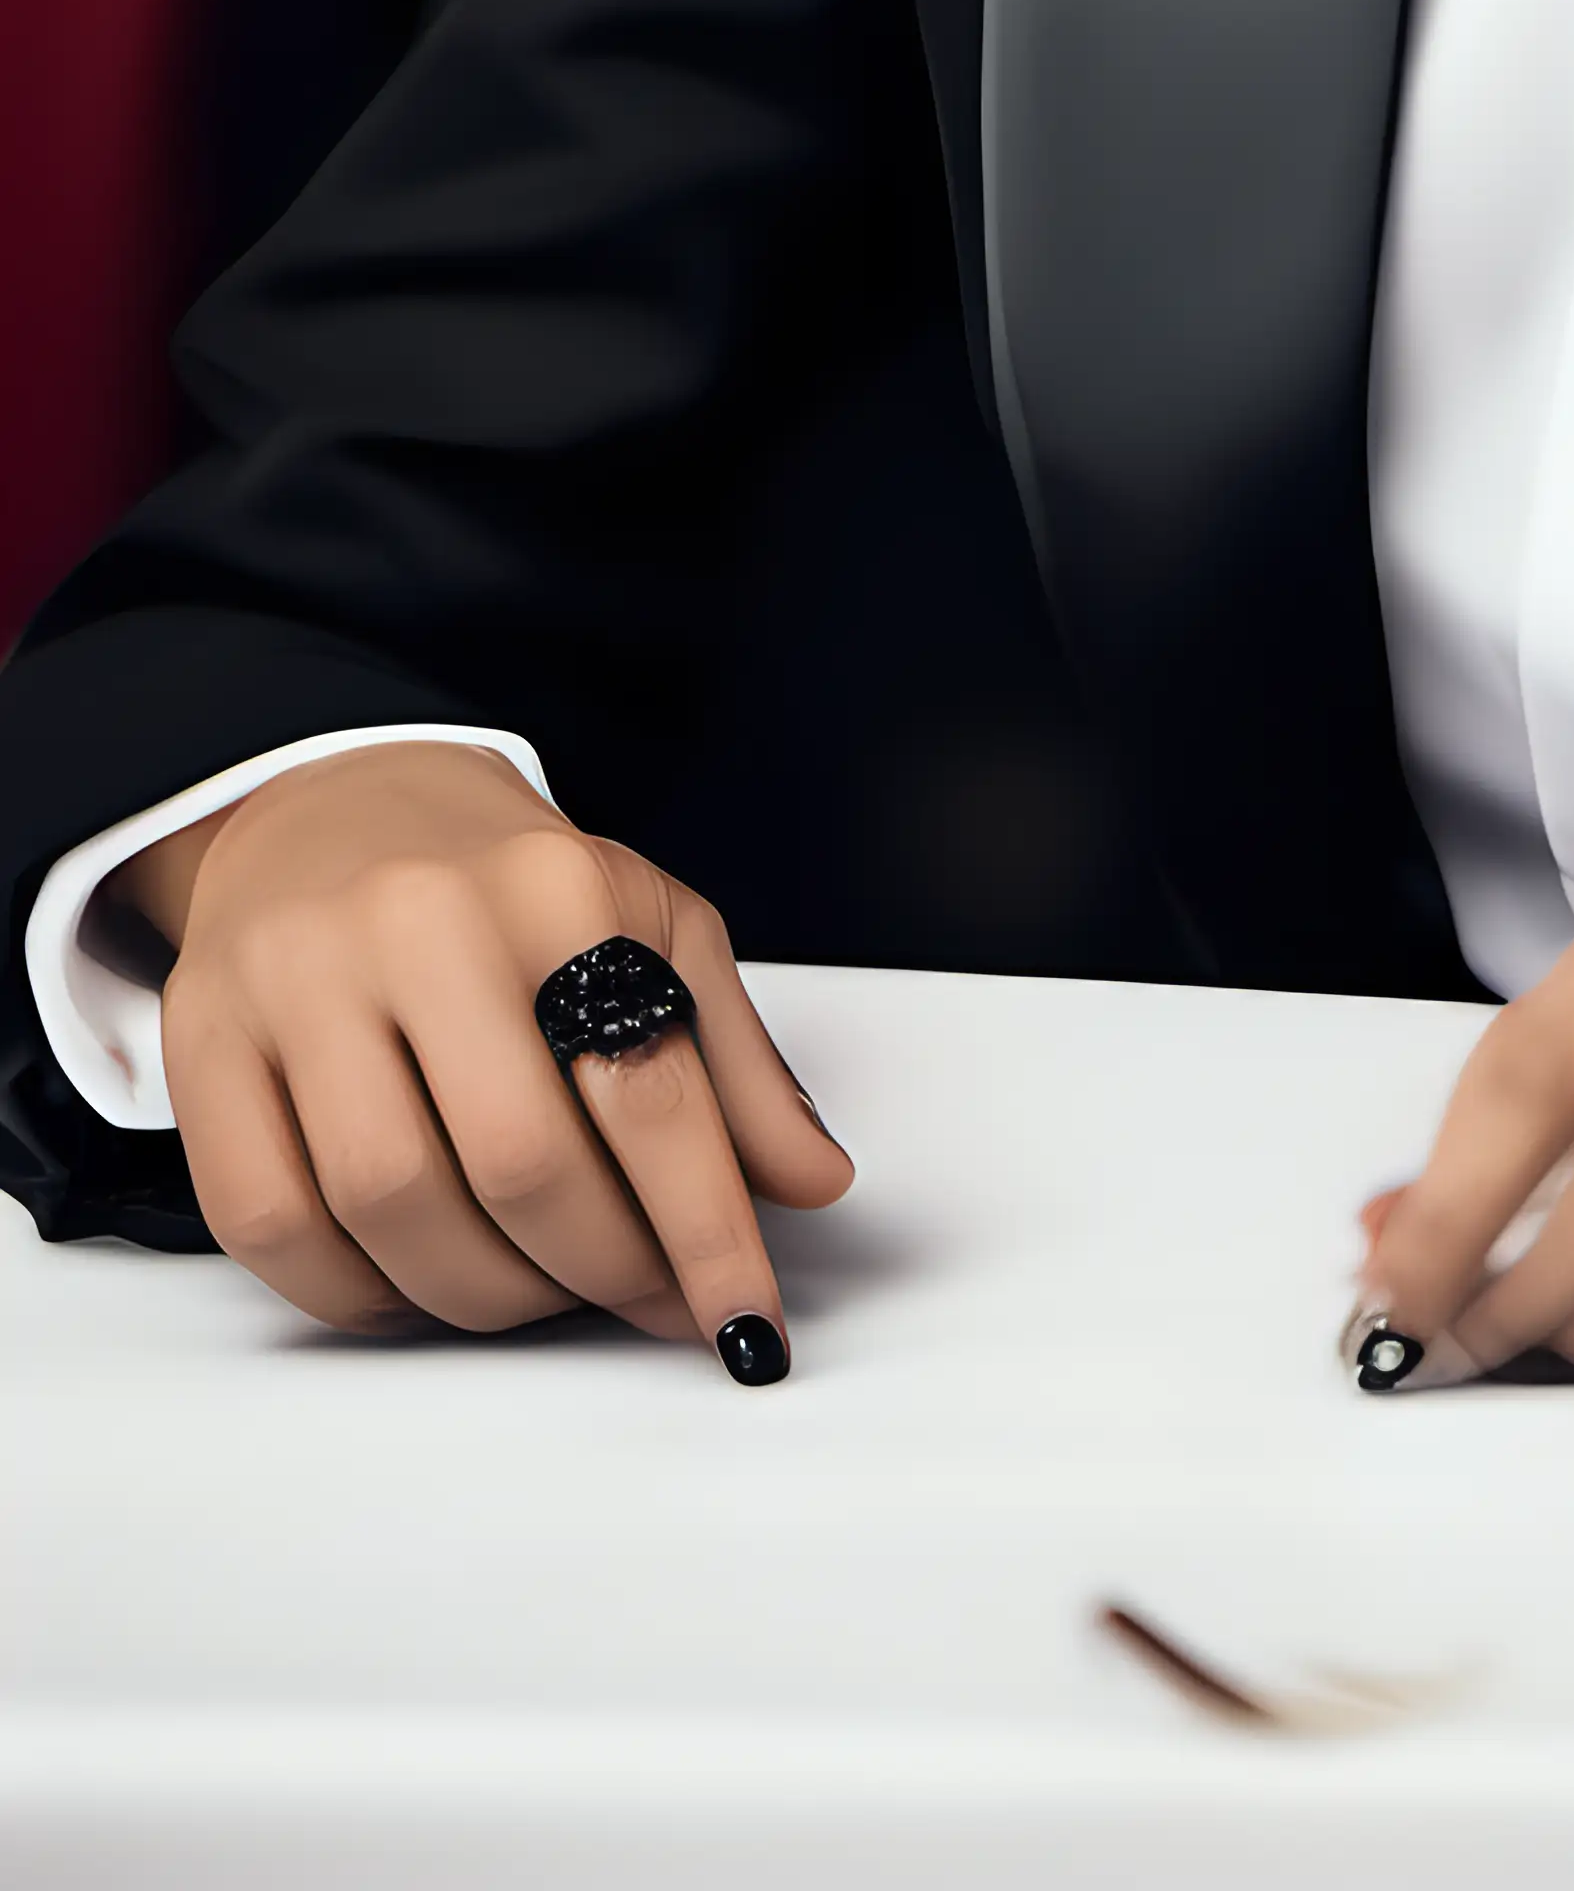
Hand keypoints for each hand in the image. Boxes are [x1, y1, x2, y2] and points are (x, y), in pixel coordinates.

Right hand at [120, 743, 853, 1364]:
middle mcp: (424, 923)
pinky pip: (272, 1223)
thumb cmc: (512, 889)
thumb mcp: (653, 931)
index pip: (648, 1089)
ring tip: (536, 1288)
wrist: (344, 805)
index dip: (707, 1229)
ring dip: (483, 1294)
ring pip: (393, 1205)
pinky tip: (415, 1282)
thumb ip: (733, 1064)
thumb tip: (810, 1185)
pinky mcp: (206, 1044)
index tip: (743, 1324)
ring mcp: (301, 981)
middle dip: (597, 1270)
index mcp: (558, 890)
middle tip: (636, 1299)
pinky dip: (354, 1293)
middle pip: (519, 1164)